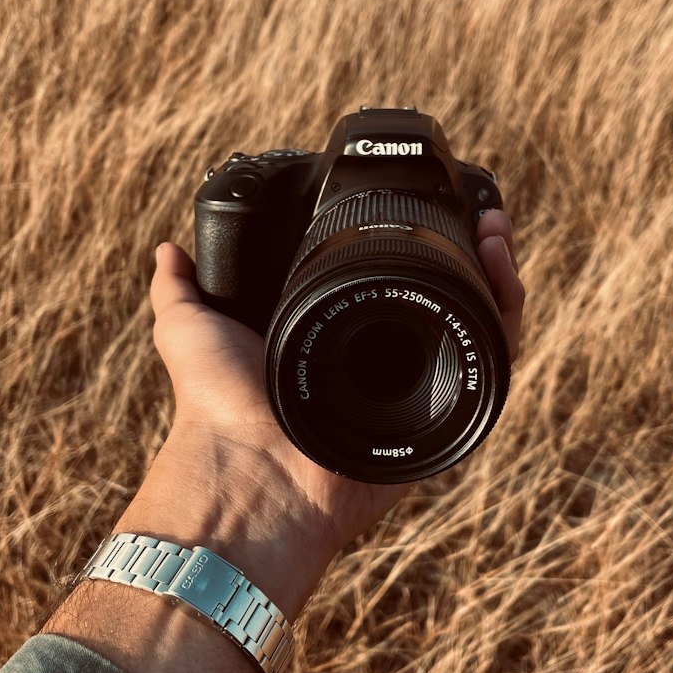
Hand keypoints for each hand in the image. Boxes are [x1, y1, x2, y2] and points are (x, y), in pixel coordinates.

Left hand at [149, 210, 524, 563]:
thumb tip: (167, 249)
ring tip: (495, 232)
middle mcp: (381, 366)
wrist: (250, 466)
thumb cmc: (218, 406)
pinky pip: (492, 364)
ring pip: (477, 323)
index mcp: (337, 340)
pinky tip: (501, 272)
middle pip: (447, 299)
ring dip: (496, 273)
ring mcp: (417, 392)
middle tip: (481, 217)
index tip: (434, 207)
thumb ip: (177, 290)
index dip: (422, 245)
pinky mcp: (443, 417)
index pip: (395, 283)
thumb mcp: (187, 330)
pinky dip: (506, 315)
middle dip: (472, 253)